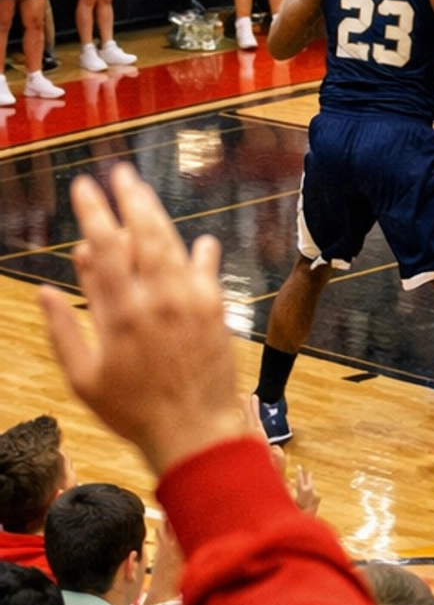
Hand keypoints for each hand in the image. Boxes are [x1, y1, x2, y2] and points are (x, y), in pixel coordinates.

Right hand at [38, 164, 244, 477]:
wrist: (195, 432)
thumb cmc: (133, 412)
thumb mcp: (84, 378)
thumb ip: (64, 330)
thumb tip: (45, 290)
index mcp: (120, 313)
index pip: (104, 248)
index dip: (94, 213)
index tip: (84, 187)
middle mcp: (157, 299)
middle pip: (141, 235)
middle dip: (128, 199)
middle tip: (119, 173)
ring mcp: (190, 302)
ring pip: (172, 245)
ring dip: (158, 215)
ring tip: (144, 192)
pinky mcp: (216, 311)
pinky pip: (208, 271)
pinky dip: (202, 252)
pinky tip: (199, 240)